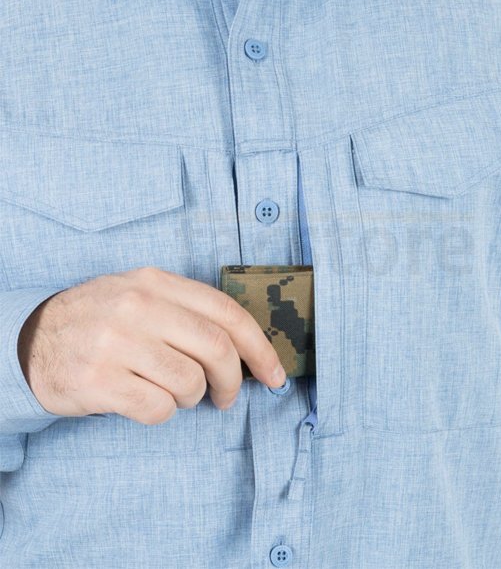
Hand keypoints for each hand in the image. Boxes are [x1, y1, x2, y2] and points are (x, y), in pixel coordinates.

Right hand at [16, 267, 286, 424]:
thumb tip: (247, 350)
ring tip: (174, 393)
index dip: (260, 348)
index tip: (275, 375)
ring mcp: (116, 342)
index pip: (227, 313)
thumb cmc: (102, 320)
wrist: (31, 337)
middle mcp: (138, 306)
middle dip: (234, 380)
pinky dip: (163, 412)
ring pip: (190, 382)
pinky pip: (158, 408)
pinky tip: (145, 401)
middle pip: (217, 348)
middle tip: (227, 397)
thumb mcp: (142, 295)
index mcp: (156, 282)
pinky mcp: (98, 380)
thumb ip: (189, 312)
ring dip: (192, 397)